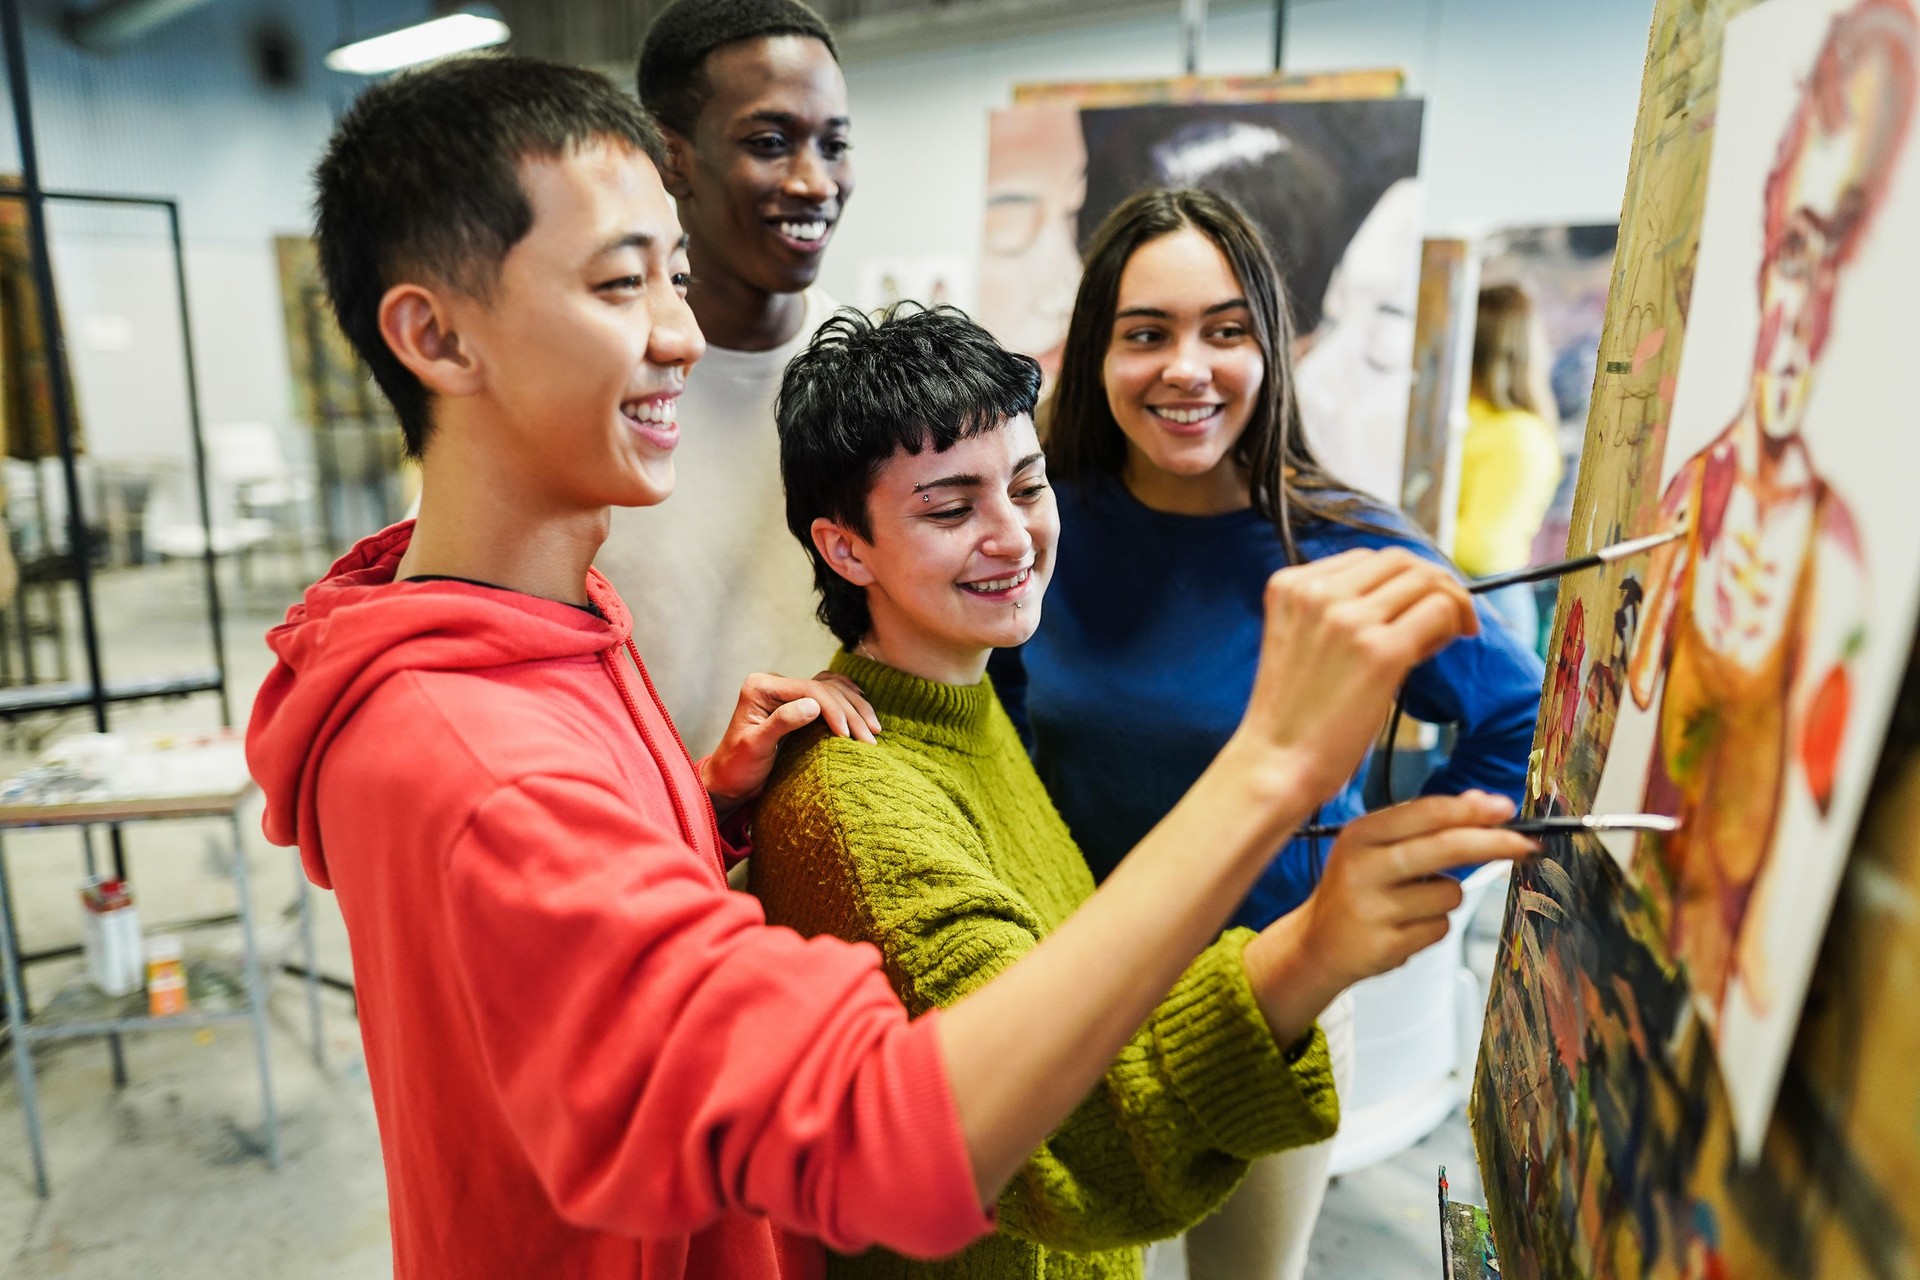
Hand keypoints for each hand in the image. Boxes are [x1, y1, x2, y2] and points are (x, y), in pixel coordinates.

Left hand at [700, 671, 881, 814]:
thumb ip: (782, 722)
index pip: (808, 689)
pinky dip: (848, 701)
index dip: (834, 710)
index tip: (849, 735)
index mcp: (761, 686)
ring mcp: (787, 693)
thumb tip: (814, 705)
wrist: (729, 782)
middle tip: (870, 739)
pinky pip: (828, 695)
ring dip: (855, 707)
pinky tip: (863, 707)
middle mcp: (774, 684)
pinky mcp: (796, 705)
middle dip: (850, 712)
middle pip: (824, 688)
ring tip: (875, 730)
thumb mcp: (756, 746)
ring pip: (831, 689)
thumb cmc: (737, 768)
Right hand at [1229, 549, 1476, 805]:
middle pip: (1399, 561)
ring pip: (1425, 580)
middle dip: (1432, 582)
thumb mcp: (1297, 642)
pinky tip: (1444, 647)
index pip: (1365, 559)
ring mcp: (1348, 620)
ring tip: (1448, 634)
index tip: (1410, 607)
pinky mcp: (1379, 652)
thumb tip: (1401, 597)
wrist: (1275, 763)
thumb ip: (1333, 611)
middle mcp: (1317, 593)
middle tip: (1447, 615)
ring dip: (1448, 601)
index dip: (1398, 580)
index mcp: (1289, 585)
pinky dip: (1452, 622)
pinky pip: (1438, 611)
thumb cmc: (1291, 716)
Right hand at [1242, 792, 1532, 1040]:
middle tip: (1527, 846)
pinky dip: (1432, 927)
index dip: (1471, 810)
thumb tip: (1480, 801)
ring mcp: (1372, 908)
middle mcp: (1363, 867)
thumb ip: (1425, 824)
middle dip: (1494, 844)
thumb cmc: (1355, 888)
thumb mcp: (1378, 847)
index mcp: (1361, 834)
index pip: (1426, 813)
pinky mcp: (1385, 945)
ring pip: (1450, 895)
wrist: (1315, 944)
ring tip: (1414, 904)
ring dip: (1446, 898)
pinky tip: (1404, 927)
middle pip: (1445, 848)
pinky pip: (1439, 929)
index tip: (1506, 809)